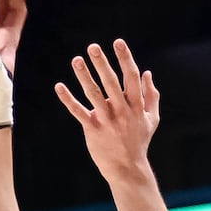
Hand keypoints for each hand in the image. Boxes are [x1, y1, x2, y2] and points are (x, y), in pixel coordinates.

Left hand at [54, 39, 159, 180]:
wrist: (127, 167)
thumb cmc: (139, 141)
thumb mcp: (152, 118)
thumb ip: (151, 95)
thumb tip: (147, 73)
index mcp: (136, 105)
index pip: (131, 77)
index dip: (125, 58)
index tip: (118, 42)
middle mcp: (122, 110)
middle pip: (111, 82)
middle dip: (102, 63)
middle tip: (92, 47)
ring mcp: (106, 119)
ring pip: (94, 94)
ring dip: (84, 75)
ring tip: (76, 60)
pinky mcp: (92, 129)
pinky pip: (78, 111)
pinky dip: (67, 99)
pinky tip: (59, 86)